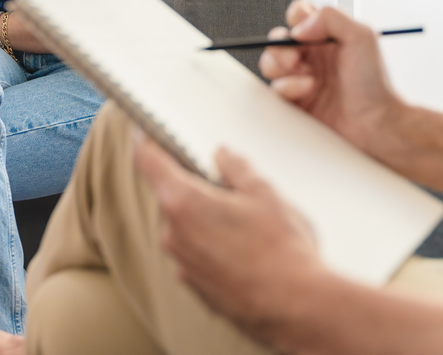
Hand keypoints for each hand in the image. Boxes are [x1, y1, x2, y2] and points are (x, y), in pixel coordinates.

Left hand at [133, 131, 328, 345]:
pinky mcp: (196, 287)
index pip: (148, 160)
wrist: (297, 310)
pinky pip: (197, 255)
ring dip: (207, 220)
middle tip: (232, 189)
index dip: (145, 141)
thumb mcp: (264, 193)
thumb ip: (236, 168)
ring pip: (186, 228)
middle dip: (196, 187)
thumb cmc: (282, 252)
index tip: (147, 133)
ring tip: (249, 228)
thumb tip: (223, 156)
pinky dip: (214, 248)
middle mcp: (173, 234)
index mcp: (183, 202)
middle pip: (172, 195)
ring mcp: (183, 264)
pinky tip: (247, 253)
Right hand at [259, 1, 406, 155]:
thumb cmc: (374, 83)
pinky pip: (274, 88)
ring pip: (270, 62)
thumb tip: (299, 27)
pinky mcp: (294, 99)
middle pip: (278, 38)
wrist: (374, 122)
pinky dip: (287, 87)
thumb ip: (331, 17)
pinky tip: (307, 91)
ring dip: (280, 67)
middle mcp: (312, 54)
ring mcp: (301, 76)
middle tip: (296, 57)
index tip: (303, 31)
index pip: (299, 15)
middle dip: (280, 46)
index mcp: (326, 36)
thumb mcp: (362, 36)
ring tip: (305, 76)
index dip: (295, 18)